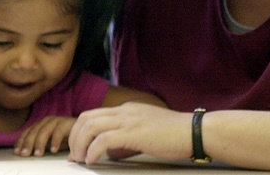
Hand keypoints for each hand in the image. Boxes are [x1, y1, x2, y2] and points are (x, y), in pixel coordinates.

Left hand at [14, 116, 75, 156]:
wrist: (84, 130)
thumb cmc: (65, 137)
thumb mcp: (49, 142)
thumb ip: (38, 145)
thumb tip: (24, 152)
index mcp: (41, 124)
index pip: (27, 132)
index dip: (21, 142)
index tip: (17, 152)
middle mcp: (47, 121)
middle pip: (34, 131)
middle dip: (28, 143)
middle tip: (25, 154)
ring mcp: (57, 120)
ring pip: (44, 130)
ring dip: (40, 143)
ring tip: (38, 154)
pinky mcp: (67, 123)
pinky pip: (59, 132)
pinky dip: (55, 141)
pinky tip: (53, 150)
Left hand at [68, 102, 192, 163]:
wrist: (194, 131)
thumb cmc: (175, 134)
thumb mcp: (147, 129)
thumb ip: (128, 136)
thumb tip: (112, 151)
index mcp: (128, 109)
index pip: (94, 114)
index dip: (80, 131)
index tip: (78, 147)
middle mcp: (125, 111)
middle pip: (87, 117)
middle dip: (74, 137)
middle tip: (75, 155)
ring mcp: (130, 120)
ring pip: (91, 126)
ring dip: (80, 144)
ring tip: (81, 158)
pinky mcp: (135, 132)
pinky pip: (104, 139)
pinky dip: (93, 150)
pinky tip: (93, 160)